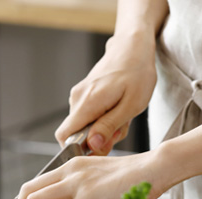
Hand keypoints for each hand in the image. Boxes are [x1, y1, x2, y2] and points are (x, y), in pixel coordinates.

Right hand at [55, 33, 157, 155]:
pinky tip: (118, 108)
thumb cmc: (137, 73)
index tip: (99, 147)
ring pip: (84, 124)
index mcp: (87, 103)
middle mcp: (77, 99)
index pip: (64, 136)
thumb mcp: (131, 105)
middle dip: (98, 138)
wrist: (133, 47)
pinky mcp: (83, 93)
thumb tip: (92, 145)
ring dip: (103, 127)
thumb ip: (109, 126)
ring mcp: (79, 95)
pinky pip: (88, 114)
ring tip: (123, 114)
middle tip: (121, 127)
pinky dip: (103, 117)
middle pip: (77, 133)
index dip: (78, 148)